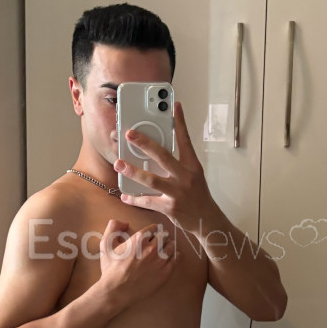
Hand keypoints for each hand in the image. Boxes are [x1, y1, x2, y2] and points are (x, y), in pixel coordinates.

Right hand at [97, 218, 175, 307]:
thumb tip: (125, 223)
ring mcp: (160, 260)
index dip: (153, 230)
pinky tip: (171, 256)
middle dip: (161, 236)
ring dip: (168, 245)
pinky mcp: (165, 272)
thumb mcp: (106, 245)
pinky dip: (174, 255)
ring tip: (165, 247)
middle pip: (164, 236)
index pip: (154, 228)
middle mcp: (151, 248)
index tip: (153, 233)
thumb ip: (113, 227)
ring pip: (171, 246)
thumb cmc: (111, 269)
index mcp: (139, 239)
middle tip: (160, 239)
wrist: (117, 291)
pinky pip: (175, 258)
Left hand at [113, 101, 214, 233]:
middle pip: (163, 156)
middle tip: (130, 134)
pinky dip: (134, 199)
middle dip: (144, 143)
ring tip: (119, 164)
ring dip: (133, 171)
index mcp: (192, 166)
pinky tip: (124, 196)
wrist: (207, 221)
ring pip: (151, 179)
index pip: (185, 140)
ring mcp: (177, 192)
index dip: (180, 122)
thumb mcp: (194, 176)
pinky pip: (148, 201)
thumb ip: (178, 164)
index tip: (175, 106)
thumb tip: (156, 152)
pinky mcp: (170, 207)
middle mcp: (185, 177)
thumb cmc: (198, 196)